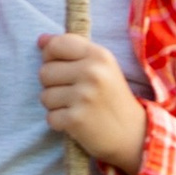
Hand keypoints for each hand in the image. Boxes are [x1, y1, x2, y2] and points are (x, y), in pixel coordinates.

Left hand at [37, 33, 147, 174]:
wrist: (133, 134)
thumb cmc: (112, 97)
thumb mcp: (102, 67)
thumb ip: (73, 50)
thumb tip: (41, 40)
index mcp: (99, 55)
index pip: (57, 44)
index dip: (50, 55)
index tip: (60, 66)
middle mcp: (92, 72)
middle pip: (45, 71)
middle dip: (52, 84)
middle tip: (73, 92)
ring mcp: (84, 96)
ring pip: (44, 96)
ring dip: (55, 105)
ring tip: (76, 107)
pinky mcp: (76, 119)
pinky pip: (50, 117)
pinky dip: (59, 122)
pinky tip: (76, 121)